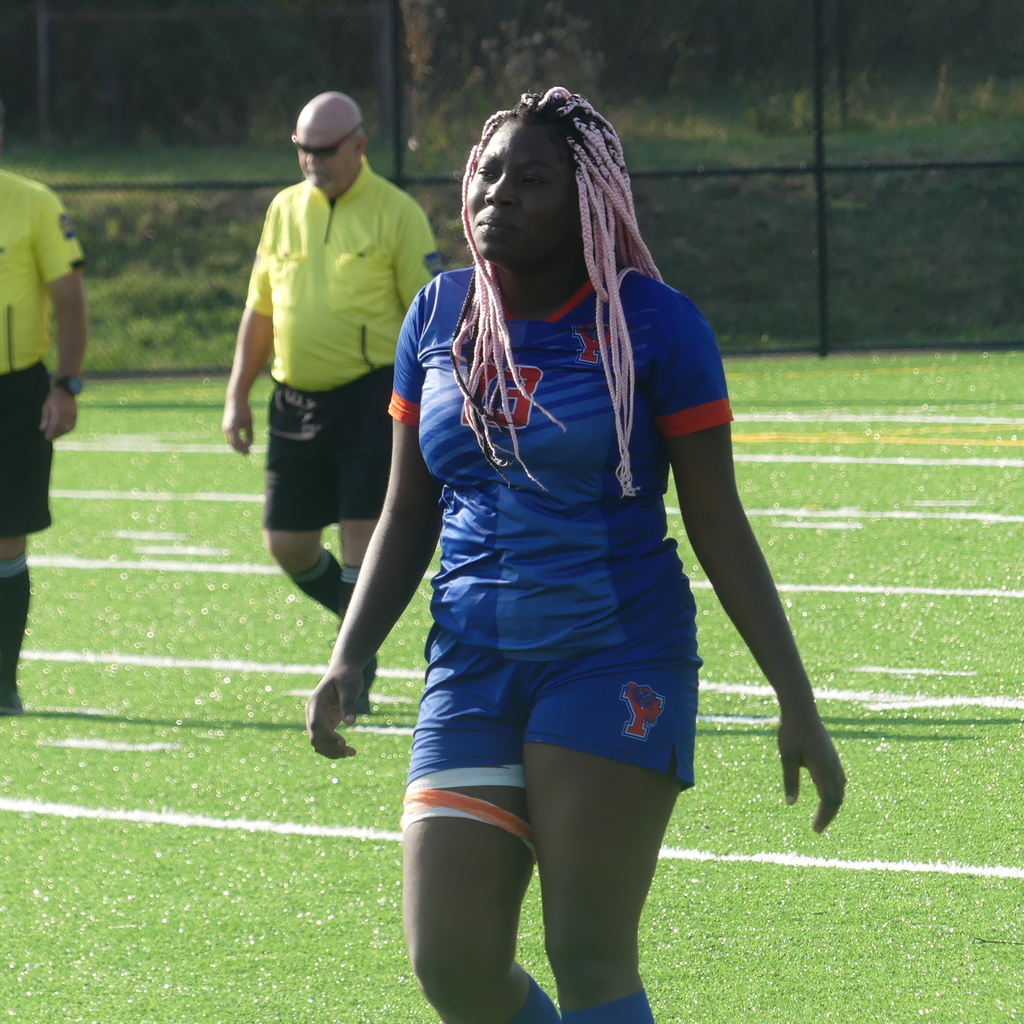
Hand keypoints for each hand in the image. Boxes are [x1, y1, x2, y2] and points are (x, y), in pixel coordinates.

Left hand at [40, 388, 77, 440]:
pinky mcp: (76, 417)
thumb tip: (42, 429)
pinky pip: (72, 426)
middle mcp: (67, 416)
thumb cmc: (54, 398)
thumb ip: (45, 418)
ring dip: (61, 433)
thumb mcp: (46, 406)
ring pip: (67, 429)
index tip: (46, 438)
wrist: (67, 391)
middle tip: (49, 437)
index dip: (50, 434)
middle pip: (61, 429)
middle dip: (55, 434)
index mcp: (58, 413)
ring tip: (55, 434)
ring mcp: (73, 417)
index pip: (54, 427)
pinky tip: (62, 430)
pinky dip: (67, 430)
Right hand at [222, 398, 253, 453]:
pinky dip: (236, 440)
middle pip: (232, 444)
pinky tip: (243, 440)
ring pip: (230, 441)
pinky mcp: (226, 425)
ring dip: (238, 445)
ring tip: (246, 448)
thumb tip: (250, 443)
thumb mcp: (249, 422)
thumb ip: (249, 433)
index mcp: (232, 429)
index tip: (250, 451)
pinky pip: (230, 436)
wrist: (235, 398)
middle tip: (248, 453)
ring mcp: (225, 427)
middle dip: (240, 449)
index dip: (243, 449)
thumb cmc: (244, 409)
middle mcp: (227, 429)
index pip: (237, 444)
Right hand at [305, 662, 365, 759]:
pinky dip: (333, 749)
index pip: (315, 723)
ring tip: (352, 753)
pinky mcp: (325, 723)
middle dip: (331, 747)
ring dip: (332, 751)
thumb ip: (349, 703)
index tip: (343, 741)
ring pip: (318, 742)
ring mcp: (317, 719)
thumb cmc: (347, 675)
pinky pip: (324, 741)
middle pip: (315, 736)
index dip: (327, 735)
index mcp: (316, 702)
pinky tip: (347, 752)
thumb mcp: (350, 685)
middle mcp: (313, 713)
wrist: (344, 670)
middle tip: (351, 752)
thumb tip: (350, 723)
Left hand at [777, 707, 845, 832]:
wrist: (802, 709)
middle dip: (829, 815)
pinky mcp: (832, 755)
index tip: (816, 830)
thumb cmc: (791, 732)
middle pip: (837, 798)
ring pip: (841, 788)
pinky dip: (836, 791)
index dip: (824, 817)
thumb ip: (790, 780)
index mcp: (821, 768)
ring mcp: (834, 760)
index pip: (828, 800)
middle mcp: (832, 766)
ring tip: (823, 815)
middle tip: (818, 828)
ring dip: (834, 804)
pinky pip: (840, 779)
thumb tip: (791, 804)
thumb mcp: (787, 756)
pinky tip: (829, 794)